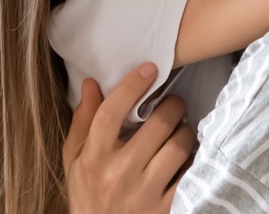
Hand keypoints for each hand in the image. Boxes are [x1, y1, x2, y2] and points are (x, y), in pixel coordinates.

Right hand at [63, 63, 195, 213]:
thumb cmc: (88, 195)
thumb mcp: (76, 159)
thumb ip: (83, 121)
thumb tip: (91, 84)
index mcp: (95, 157)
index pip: (111, 113)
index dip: (132, 86)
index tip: (150, 69)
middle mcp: (119, 174)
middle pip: (156, 125)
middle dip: (172, 106)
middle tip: (174, 103)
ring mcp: (145, 193)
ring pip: (178, 147)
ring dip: (185, 132)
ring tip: (181, 131)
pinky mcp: (166, 209)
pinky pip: (190, 175)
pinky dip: (193, 161)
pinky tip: (187, 158)